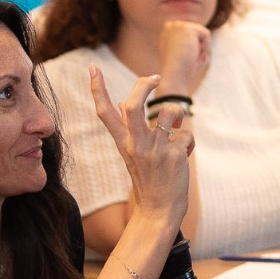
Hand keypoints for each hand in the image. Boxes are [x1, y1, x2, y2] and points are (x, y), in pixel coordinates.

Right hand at [90, 67, 190, 220]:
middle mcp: (135, 145)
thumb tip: (120, 103)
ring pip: (168, 112)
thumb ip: (127, 129)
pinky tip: (182, 156)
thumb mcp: (132, 154)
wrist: (159, 211)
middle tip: (154, 77)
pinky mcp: (173, 155)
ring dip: (176, 115)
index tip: (92, 67)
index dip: (97, 89)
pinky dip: (187, 142)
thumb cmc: (147, 178)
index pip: (104, 113)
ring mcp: (154, 150)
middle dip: (143, 86)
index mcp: (123, 142)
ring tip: (175, 127)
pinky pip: (185, 134)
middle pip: (132, 106)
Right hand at [157, 20, 211, 96]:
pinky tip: (193, 55)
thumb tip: (205, 33)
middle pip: (199, 32)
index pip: (193, 32)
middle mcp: (170, 26)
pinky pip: (206, 34)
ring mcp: (177, 26)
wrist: (173, 78)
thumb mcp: (186, 53)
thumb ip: (193, 41)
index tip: (184, 57)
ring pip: (203, 33)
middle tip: (187, 59)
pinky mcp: (186, 28)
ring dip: (201, 48)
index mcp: (167, 32)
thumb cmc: (180, 70)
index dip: (195, 47)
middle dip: (198, 46)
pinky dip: (204, 47)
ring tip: (190, 57)